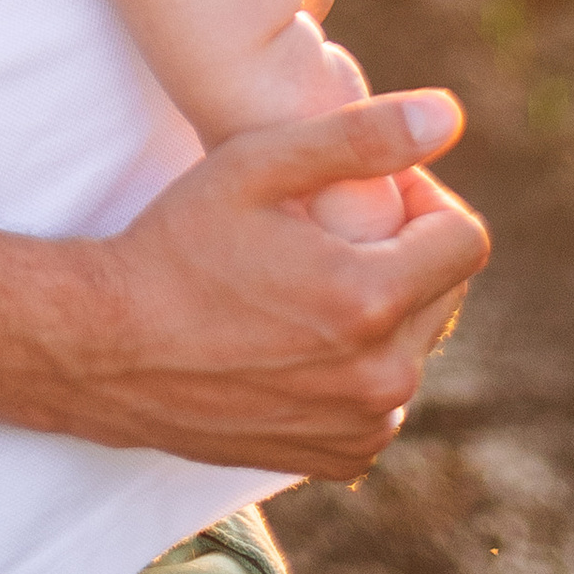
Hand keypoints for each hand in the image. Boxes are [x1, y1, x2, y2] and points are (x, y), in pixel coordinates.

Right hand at [51, 90, 487, 481]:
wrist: (109, 347)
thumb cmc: (179, 243)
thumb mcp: (257, 165)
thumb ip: (361, 137)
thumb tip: (451, 115)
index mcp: (371, 300)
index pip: (465, 240)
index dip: (424, 199)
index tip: (368, 190)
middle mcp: (382, 378)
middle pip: (443, 292)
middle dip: (403, 250)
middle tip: (326, 227)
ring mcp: (362, 427)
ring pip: (413, 345)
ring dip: (381, 309)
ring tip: (305, 280)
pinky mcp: (338, 458)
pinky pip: (381, 398)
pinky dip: (357, 365)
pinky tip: (295, 335)